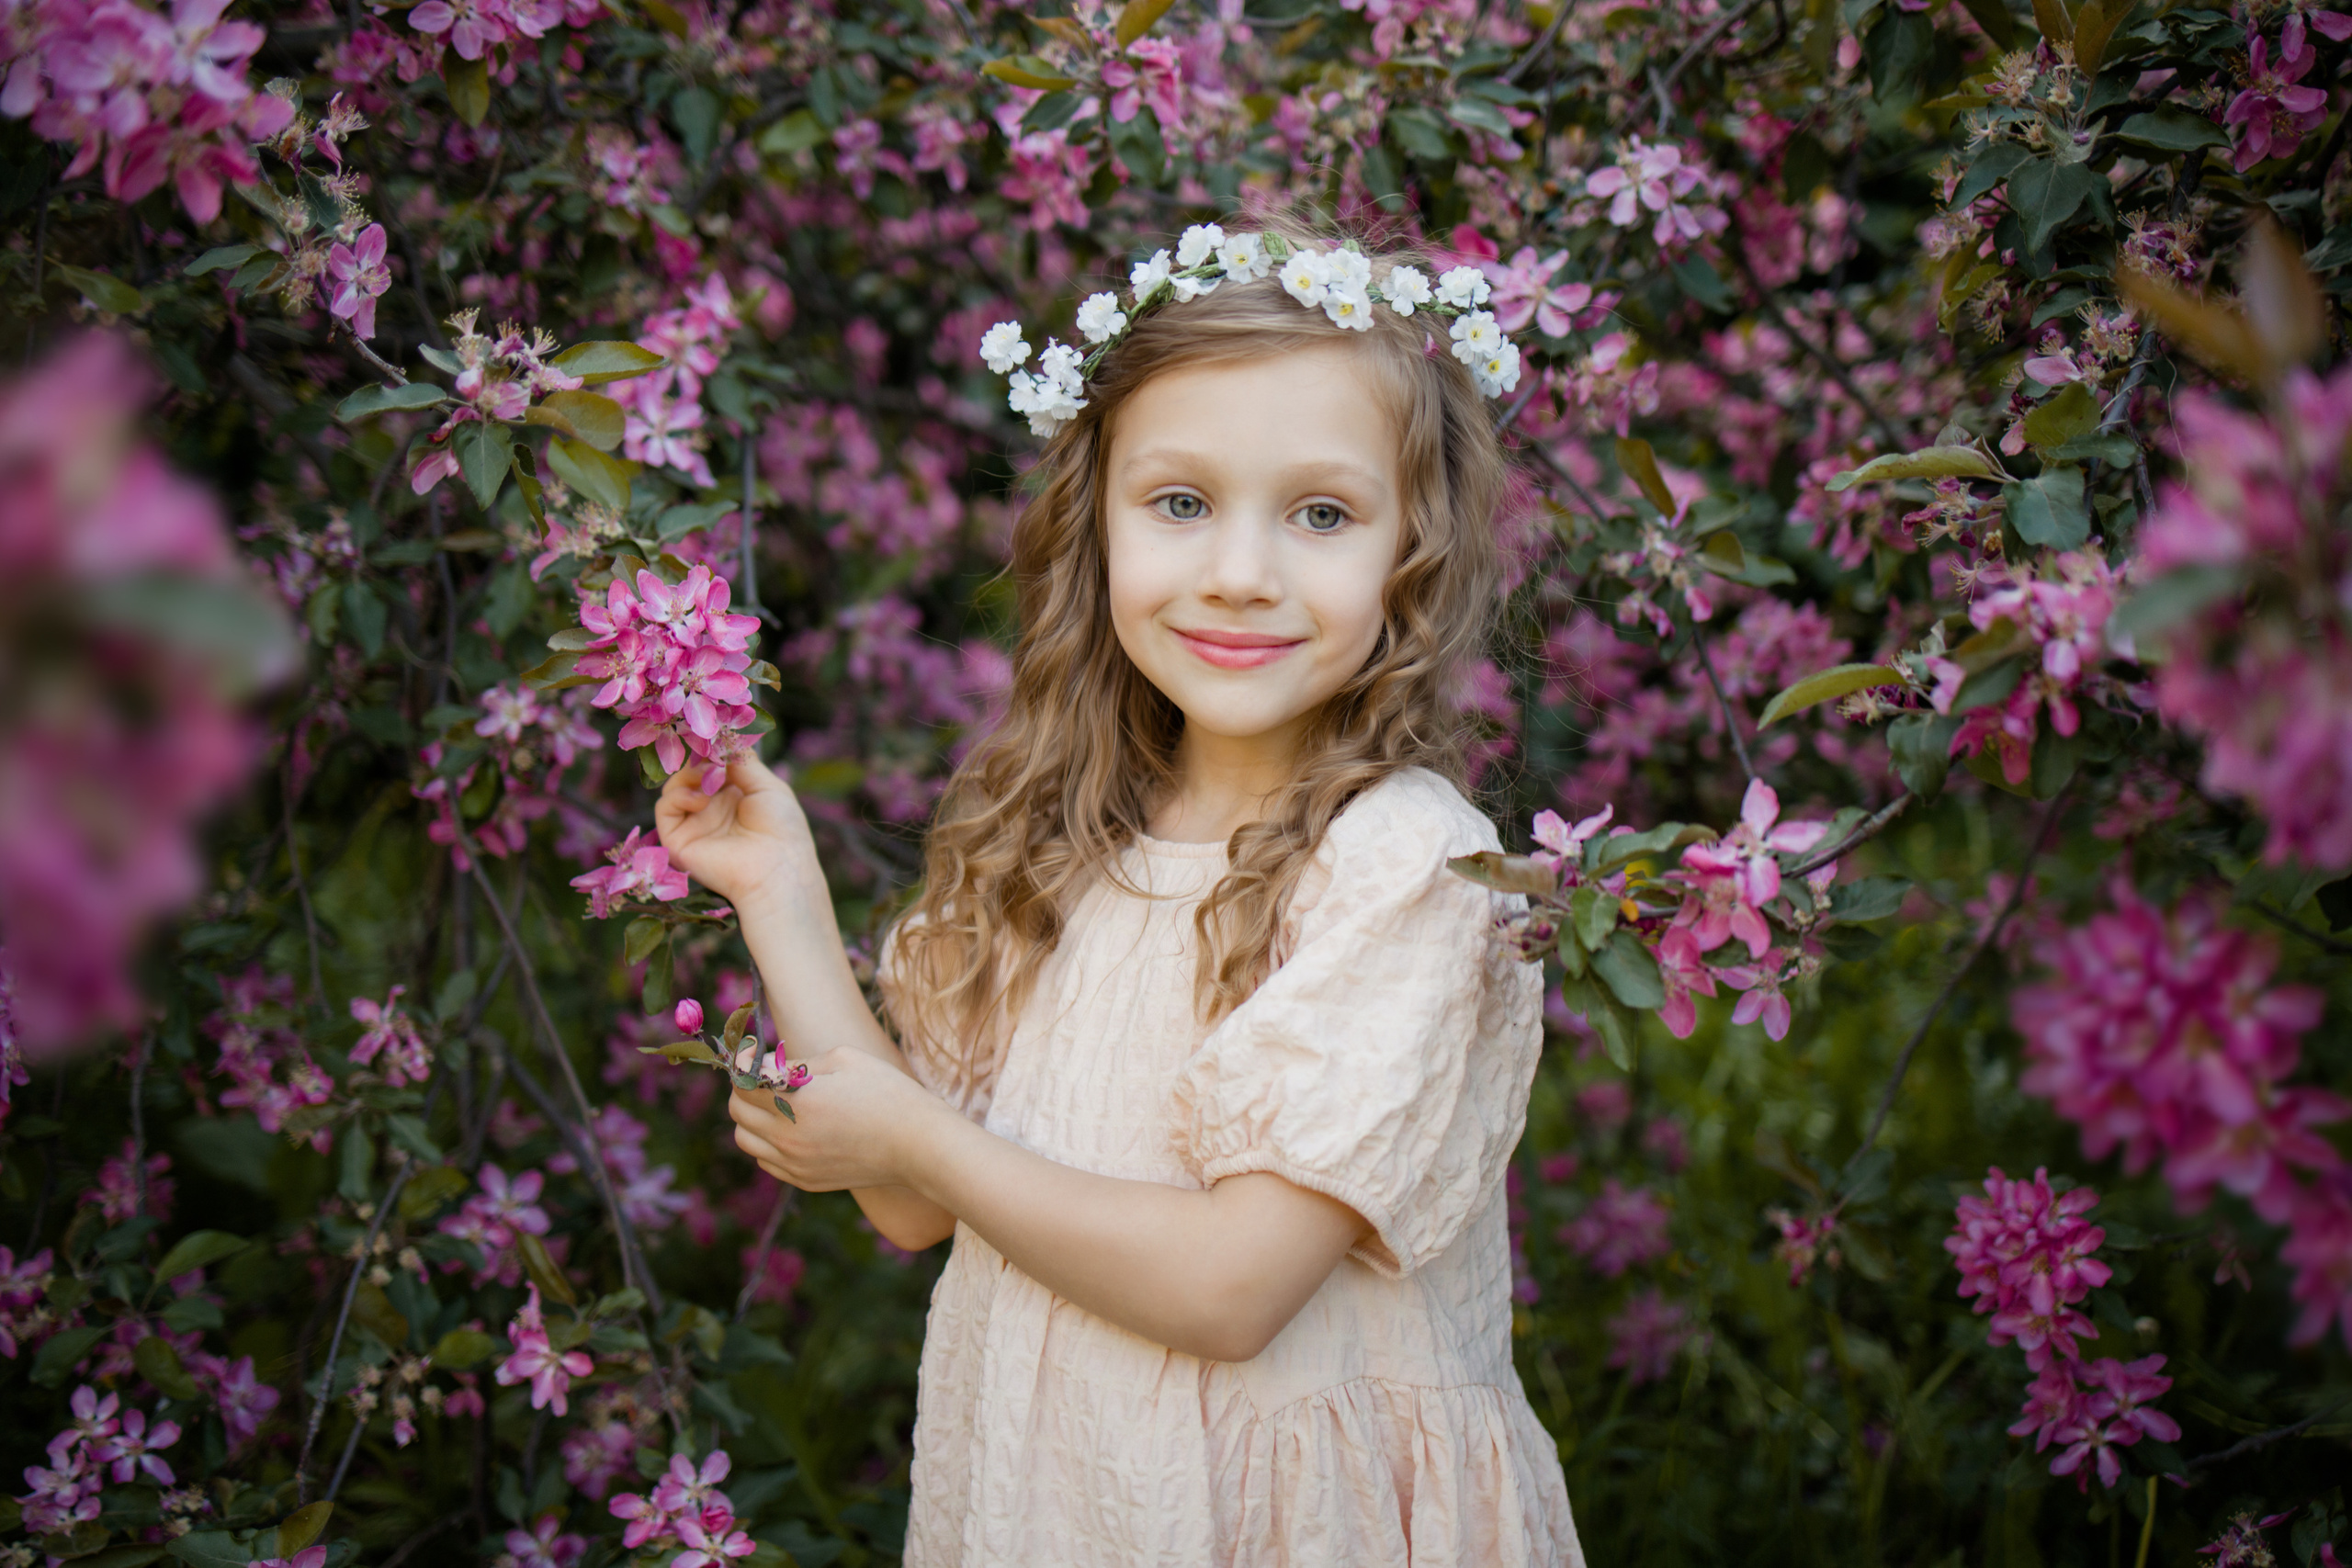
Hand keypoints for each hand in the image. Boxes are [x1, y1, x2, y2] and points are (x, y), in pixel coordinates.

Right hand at [655, 752, 821, 914]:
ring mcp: (695, 823)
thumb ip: (741, 761)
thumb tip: (720, 740)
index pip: (712, 764)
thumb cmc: (781, 829)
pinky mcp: (678, 840)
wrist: (777, 871)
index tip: (715, 738)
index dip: (712, 749)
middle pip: (691, 770)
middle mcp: (712, 808)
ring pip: (675, 785)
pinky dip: (678, 795)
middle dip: (700, 759)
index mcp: (735, 795)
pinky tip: (700, 800)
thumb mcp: (767, 785)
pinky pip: (665, 807)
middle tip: (712, 757)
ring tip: (710, 780)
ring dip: (689, 774)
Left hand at [727, 1046, 943, 1192]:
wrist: (918, 1145)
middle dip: (745, 1088)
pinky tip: (792, 1128)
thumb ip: (795, 1062)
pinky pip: (766, 1160)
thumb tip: (764, 1066)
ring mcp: (795, 1164)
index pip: (742, 1082)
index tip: (753, 1054)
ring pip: (745, 1139)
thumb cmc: (887, 1093)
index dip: (744, 1063)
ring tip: (777, 1103)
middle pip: (737, 1111)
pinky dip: (767, 1142)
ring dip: (752, 1117)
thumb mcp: (843, 1059)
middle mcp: (789, 1138)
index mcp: (797, 1103)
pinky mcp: (805, 1180)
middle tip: (765, 1076)